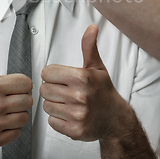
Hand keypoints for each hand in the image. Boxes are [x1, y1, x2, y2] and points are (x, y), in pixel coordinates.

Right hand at [0, 27, 32, 148]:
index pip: (26, 83)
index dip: (21, 84)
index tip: (13, 86)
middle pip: (28, 100)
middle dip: (21, 98)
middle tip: (10, 98)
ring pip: (25, 117)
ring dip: (19, 113)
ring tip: (6, 110)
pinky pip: (18, 132)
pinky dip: (13, 128)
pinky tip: (3, 121)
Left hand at [40, 24, 129, 141]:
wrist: (115, 119)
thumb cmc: (103, 91)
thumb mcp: (97, 67)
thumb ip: (89, 46)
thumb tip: (92, 27)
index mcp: (82, 78)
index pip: (47, 73)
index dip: (53, 75)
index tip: (62, 78)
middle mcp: (80, 97)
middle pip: (44, 90)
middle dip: (52, 89)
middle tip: (64, 91)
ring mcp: (77, 115)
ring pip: (46, 106)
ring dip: (54, 104)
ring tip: (68, 103)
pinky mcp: (75, 131)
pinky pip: (51, 122)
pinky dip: (57, 119)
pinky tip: (69, 114)